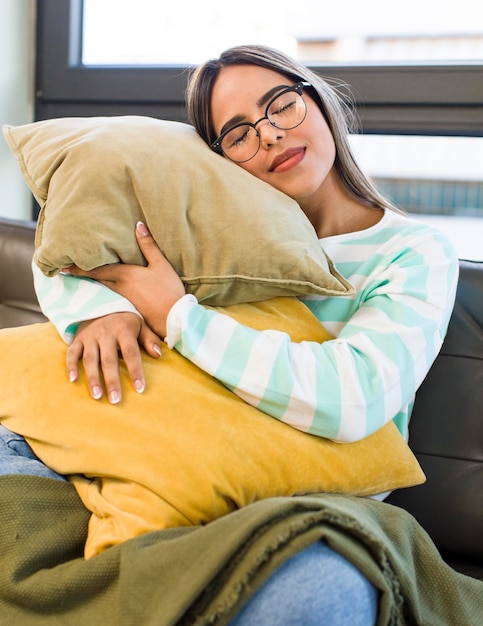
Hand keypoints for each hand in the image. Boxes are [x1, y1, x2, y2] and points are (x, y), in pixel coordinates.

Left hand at [64, 222, 185, 338]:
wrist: (174, 318)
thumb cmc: (169, 290)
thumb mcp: (161, 264)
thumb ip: (148, 245)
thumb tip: (138, 225)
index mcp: (125, 275)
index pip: (98, 269)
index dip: (80, 267)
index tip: (64, 267)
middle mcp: (120, 288)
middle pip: (97, 280)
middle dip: (81, 276)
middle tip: (66, 272)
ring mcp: (123, 301)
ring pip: (103, 290)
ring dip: (91, 285)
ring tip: (80, 282)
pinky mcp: (129, 310)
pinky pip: (112, 300)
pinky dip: (103, 296)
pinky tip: (102, 296)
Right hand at [67, 312, 161, 403]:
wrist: (102, 305)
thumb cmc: (125, 322)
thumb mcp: (141, 326)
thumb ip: (150, 340)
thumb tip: (159, 354)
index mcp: (123, 330)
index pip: (130, 352)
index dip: (135, 370)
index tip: (139, 388)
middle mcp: (105, 333)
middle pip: (108, 359)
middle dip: (112, 380)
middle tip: (115, 400)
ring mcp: (90, 336)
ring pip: (90, 359)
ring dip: (92, 378)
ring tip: (97, 396)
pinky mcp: (78, 339)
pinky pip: (71, 353)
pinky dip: (71, 366)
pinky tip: (73, 380)